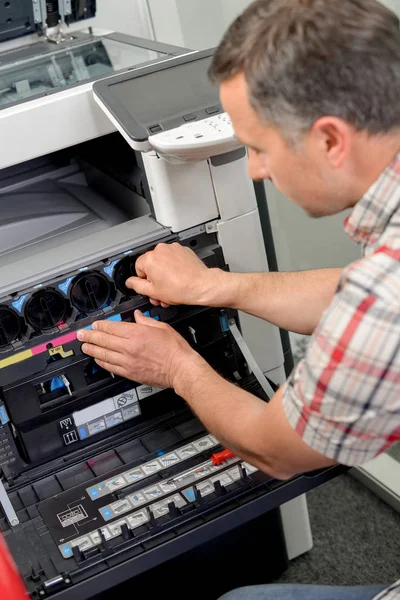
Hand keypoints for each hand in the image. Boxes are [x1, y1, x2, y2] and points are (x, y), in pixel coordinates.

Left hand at [77, 310, 200, 388]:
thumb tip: (138, 316)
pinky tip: (97, 359)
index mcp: (137, 333)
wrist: (181, 369)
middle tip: (80, 335)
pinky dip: (102, 362)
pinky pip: (111, 367)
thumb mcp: (162, 327)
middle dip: (90, 336)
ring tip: (84, 346)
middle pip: (104, 340)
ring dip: (92, 349)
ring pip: (104, 354)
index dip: (100, 326)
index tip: (94, 325)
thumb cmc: (175, 349)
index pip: (112, 328)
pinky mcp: (130, 373)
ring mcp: (128, 361)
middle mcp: (129, 347)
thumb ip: (146, 321)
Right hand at [126, 242, 220, 306]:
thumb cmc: (181, 288)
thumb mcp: (153, 292)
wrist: (201, 285)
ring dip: (164, 274)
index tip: (151, 287)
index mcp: (149, 258)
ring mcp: (173, 248)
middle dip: (155, 279)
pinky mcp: (183, 250)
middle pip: (151, 265)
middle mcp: (160, 250)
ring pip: (162, 262)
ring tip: (171, 286)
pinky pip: (173, 258)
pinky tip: (178, 278)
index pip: (138, 268)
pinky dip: (174, 267)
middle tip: (161, 290)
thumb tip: (130, 282)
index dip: (144, 281)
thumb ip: (137, 285)